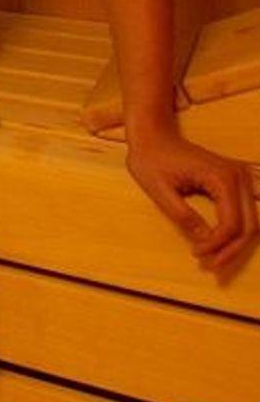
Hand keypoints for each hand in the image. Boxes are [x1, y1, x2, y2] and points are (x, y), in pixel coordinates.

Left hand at [126, 131, 256, 275]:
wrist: (153, 136)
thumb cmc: (151, 159)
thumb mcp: (158, 190)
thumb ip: (183, 215)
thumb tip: (205, 241)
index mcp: (222, 178)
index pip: (231, 223)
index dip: (217, 244)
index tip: (196, 254)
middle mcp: (238, 176)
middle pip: (249, 225)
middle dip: (232, 250)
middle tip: (211, 265)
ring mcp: (241, 177)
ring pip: (251, 221)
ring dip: (236, 243)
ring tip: (215, 259)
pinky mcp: (236, 181)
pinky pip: (245, 212)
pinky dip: (237, 231)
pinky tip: (222, 244)